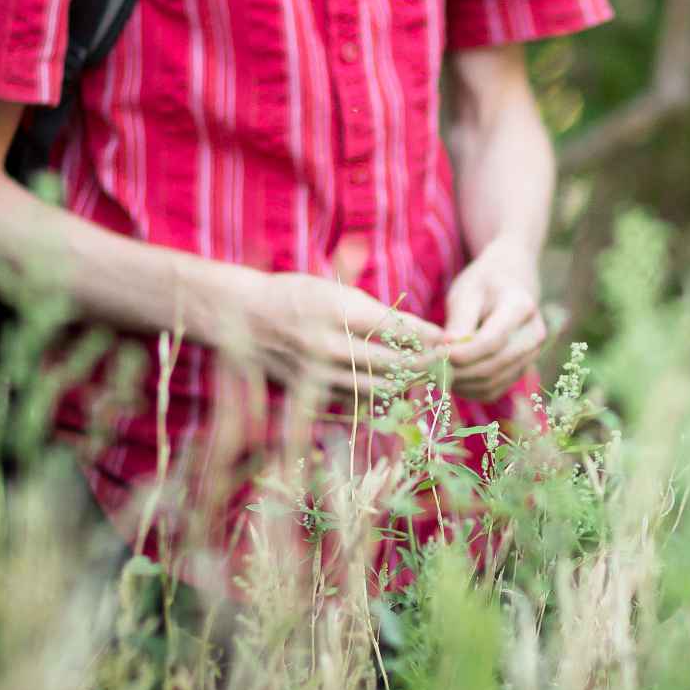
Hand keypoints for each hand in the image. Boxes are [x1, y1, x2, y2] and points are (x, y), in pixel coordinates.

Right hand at [219, 252, 444, 411]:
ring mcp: (318, 372)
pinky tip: (390, 388)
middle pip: (391, 362)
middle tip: (444, 361)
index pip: (396, 328)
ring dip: (403, 383)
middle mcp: (329, 345)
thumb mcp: (333, 289)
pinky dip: (376, 395)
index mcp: (337, 311)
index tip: (447, 338)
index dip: (427, 336)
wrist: (241, 315)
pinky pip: (354, 400)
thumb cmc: (294, 295)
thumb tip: (416, 331)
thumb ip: (371, 311)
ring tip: (421, 376)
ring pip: (376, 387)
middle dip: (423, 363)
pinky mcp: (308, 391)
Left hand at [440, 238, 546, 401]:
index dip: (462, 353)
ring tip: (438, 369)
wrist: (510, 283)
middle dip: (459, 371)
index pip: (492, 341)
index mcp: (521, 307)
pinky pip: (493, 390)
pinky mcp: (521, 370)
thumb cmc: (484, 283)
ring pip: (492, 383)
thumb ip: (460, 320)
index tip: (436, 353)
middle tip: (430, 366)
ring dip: (461, 383)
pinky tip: (452, 376)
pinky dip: (469, 390)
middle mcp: (533, 335)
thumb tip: (447, 350)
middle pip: (493, 366)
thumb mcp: (467, 292)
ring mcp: (531, 356)